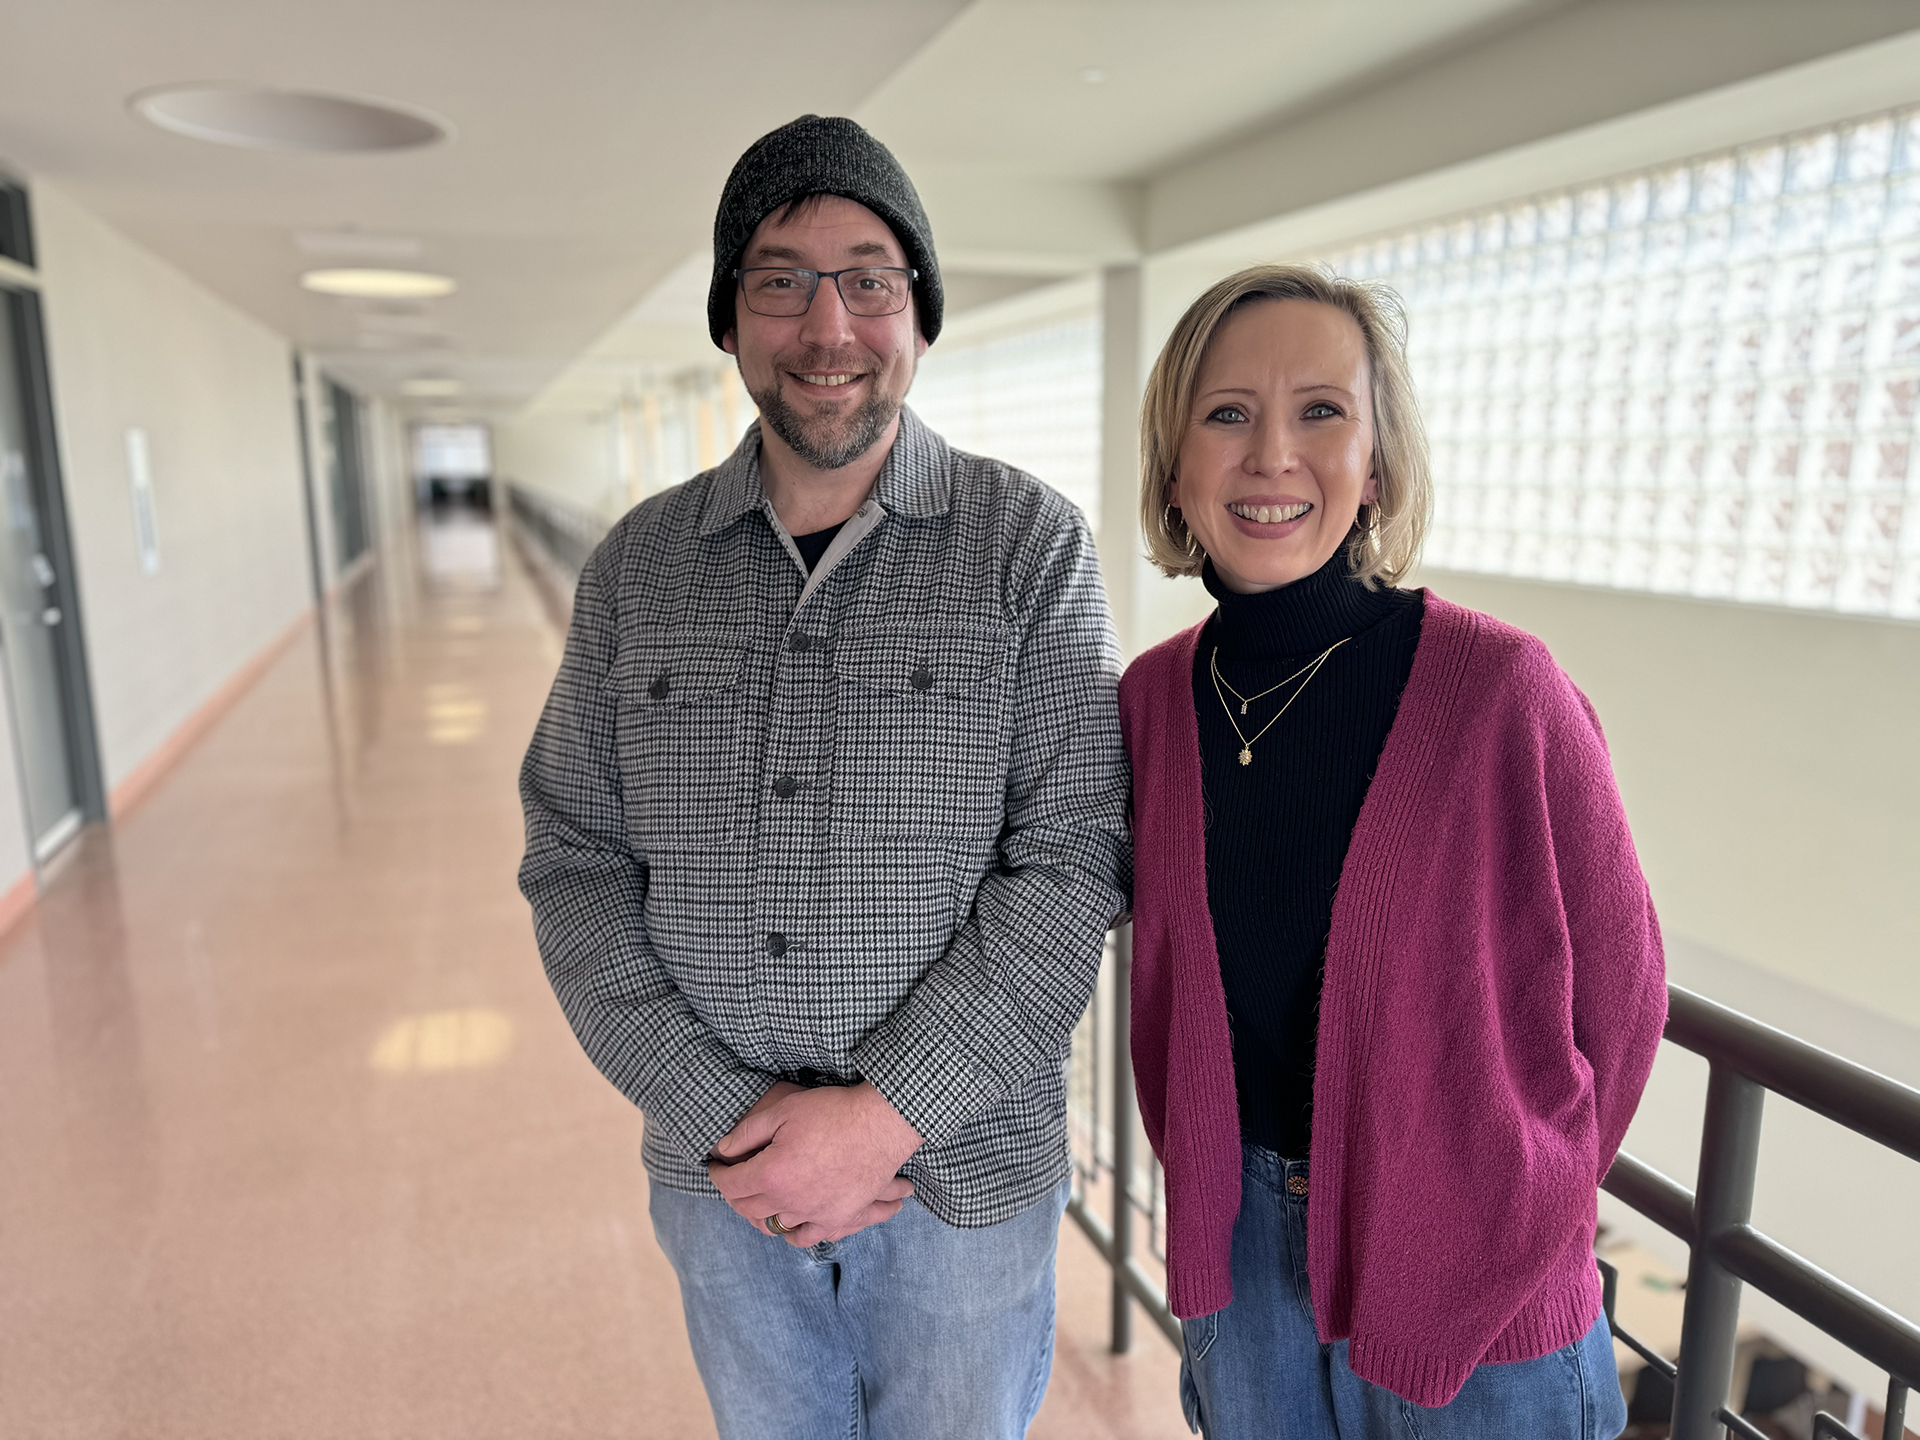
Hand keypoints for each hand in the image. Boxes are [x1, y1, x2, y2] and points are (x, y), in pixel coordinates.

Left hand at [706, 1081, 922, 1246]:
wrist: (880, 1123)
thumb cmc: (832, 1112)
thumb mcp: (783, 1111)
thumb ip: (747, 1133)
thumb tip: (722, 1150)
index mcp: (771, 1174)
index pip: (730, 1184)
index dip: (717, 1174)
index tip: (714, 1165)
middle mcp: (789, 1201)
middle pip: (748, 1208)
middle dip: (735, 1193)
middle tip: (733, 1180)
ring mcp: (814, 1214)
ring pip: (773, 1225)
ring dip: (760, 1213)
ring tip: (759, 1198)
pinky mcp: (837, 1218)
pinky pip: (805, 1237)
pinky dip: (791, 1233)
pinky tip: (788, 1222)